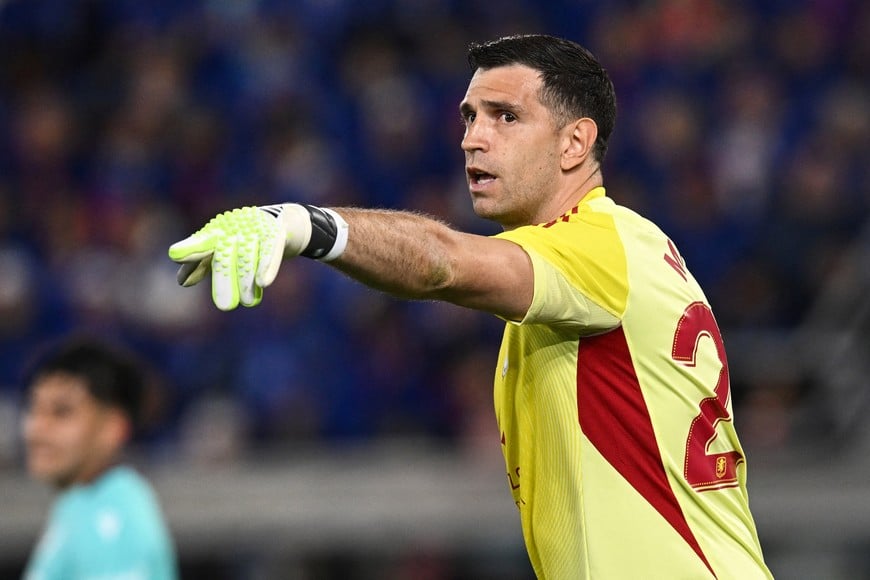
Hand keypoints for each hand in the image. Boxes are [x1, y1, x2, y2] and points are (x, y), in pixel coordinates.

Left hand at [168, 204, 313, 310]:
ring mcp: (253, 228)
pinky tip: (263, 283)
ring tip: (247, 303)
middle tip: (225, 306)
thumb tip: (182, 282)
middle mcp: (232, 228)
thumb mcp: (220, 250)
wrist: (278, 222)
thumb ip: (200, 264)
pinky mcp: (274, 231)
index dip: (189, 249)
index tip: (175, 254)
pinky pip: (270, 251)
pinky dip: (267, 267)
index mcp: (215, 233)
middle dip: (225, 280)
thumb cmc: (241, 239)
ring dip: (247, 280)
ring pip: (247, 257)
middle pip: (225, 256)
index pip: (200, 243)